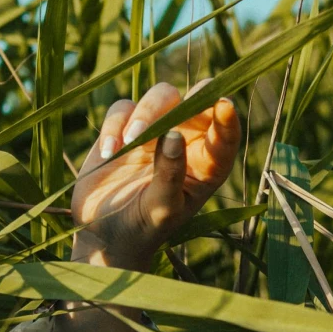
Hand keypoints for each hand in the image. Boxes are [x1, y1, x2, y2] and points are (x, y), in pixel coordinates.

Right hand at [70, 80, 241, 270]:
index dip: (227, 119)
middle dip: (188, 101)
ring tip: (130, 142)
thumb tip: (175, 135)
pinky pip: (123, 107)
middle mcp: (187, 143)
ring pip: (162, 96)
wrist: (105, 235)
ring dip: (147, 112)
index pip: (225, 136)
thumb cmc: (143, 228)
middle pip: (197, 102)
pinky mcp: (123, 128)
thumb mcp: (161, 209)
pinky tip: (109, 152)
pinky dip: (115, 124)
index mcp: (207, 166)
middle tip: (174, 111)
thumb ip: (170, 174)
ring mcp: (155, 132)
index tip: (224, 106)